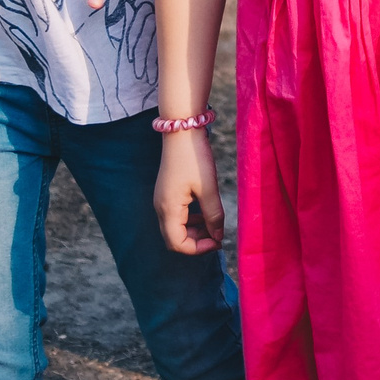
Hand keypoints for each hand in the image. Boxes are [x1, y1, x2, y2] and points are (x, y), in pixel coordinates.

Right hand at [155, 128, 224, 253]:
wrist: (181, 130)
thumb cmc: (194, 158)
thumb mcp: (209, 188)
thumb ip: (214, 215)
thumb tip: (218, 236)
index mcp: (168, 209)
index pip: (177, 244)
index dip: (198, 249)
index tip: (218, 242)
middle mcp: (161, 207)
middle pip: (174, 239)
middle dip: (197, 241)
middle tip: (218, 236)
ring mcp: (162, 199)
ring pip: (176, 227)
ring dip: (194, 231)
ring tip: (214, 224)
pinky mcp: (167, 192)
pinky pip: (177, 215)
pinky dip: (191, 219)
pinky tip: (206, 212)